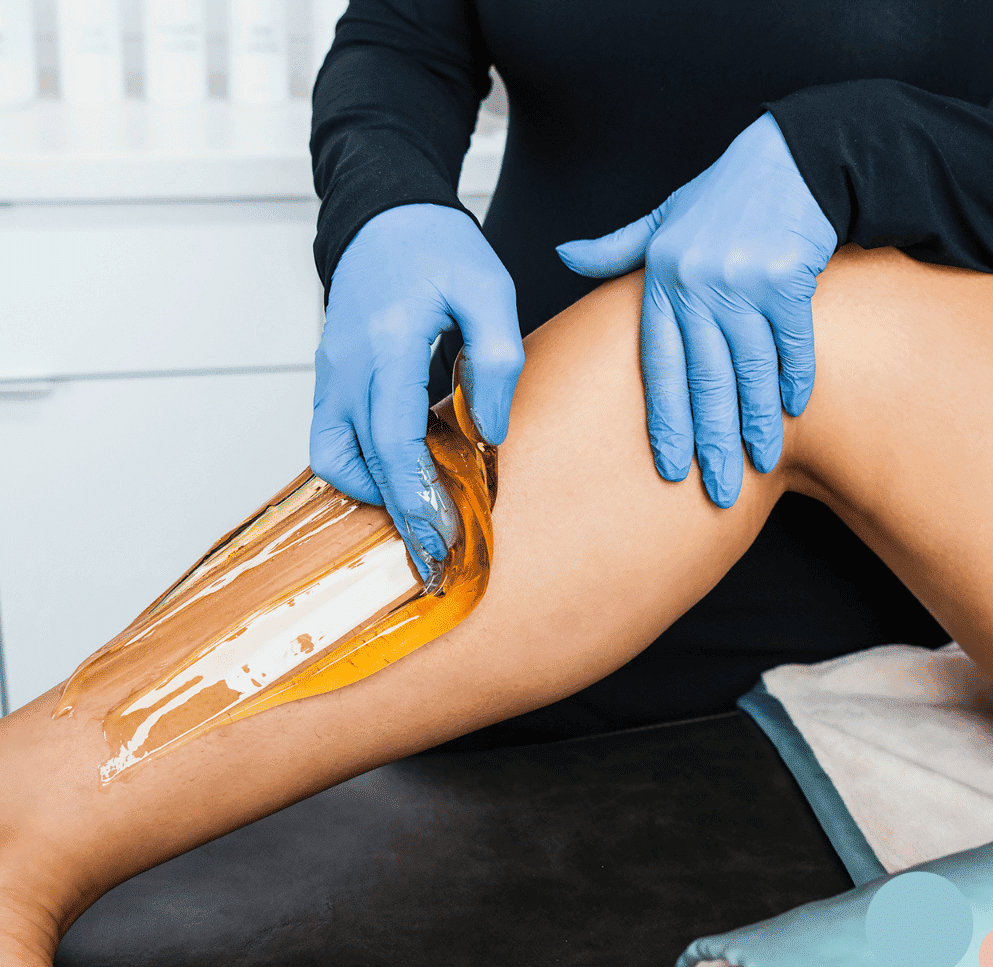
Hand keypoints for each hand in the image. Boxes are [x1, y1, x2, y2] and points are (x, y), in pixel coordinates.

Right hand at [311, 204, 524, 578]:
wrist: (384, 217)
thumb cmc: (438, 249)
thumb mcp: (489, 290)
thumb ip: (495, 359)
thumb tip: (489, 431)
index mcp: (388, 342)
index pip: (393, 439)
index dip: (417, 496)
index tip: (443, 538)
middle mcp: (347, 366)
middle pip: (361, 462)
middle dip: (400, 514)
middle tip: (439, 553)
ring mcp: (330, 374)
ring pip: (334, 458)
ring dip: (374, 494)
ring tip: (421, 515)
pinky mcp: (328, 380)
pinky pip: (332, 441)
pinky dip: (362, 469)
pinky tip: (401, 478)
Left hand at [557, 113, 836, 506]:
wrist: (788, 157)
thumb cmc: (721, 198)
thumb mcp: (661, 220)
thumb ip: (616, 249)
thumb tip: (562, 253)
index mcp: (663, 283)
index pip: (659, 368)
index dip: (666, 421)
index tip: (670, 467)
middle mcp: (698, 287)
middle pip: (704, 380)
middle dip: (711, 441)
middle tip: (717, 492)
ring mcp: (743, 282)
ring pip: (749, 370)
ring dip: (756, 423)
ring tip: (758, 464)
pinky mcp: (787, 277)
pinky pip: (790, 343)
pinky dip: (793, 379)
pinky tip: (792, 413)